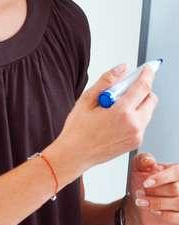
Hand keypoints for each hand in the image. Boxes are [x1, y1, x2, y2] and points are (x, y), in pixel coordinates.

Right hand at [49, 64, 157, 183]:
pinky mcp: (135, 142)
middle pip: (151, 98)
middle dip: (142, 91)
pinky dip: (135, 118)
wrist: (74, 156)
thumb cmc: (77, 131)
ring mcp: (136, 135)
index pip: (143, 86)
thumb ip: (107, 81)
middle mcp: (133, 125)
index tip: (147, 69)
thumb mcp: (87, 100)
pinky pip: (142, 123)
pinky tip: (117, 121)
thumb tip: (122, 68)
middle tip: (125, 92)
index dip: (147, 74)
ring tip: (116, 110)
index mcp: (121, 112)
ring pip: (148, 111)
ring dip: (138, 105)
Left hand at [124, 151, 178, 224]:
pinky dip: (162, 214)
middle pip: (175, 189)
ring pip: (176, 203)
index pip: (176, 172)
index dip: (161, 178)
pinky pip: (175, 217)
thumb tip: (149, 161)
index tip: (146, 183)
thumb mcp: (140, 168)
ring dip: (155, 203)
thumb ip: (144, 160)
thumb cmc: (145, 185)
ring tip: (141, 201)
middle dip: (154, 192)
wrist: (143, 204)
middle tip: (139, 192)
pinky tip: (153, 210)